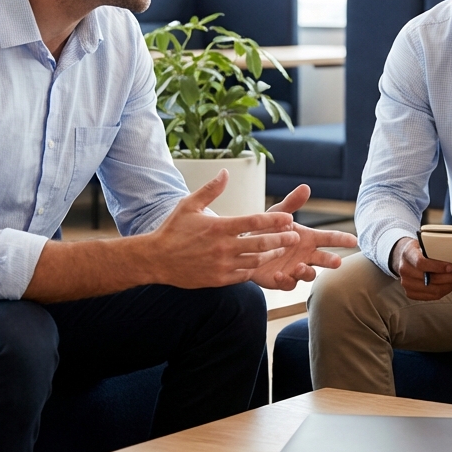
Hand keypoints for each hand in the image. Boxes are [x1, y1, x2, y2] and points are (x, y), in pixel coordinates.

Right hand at [144, 169, 300, 287]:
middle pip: (261, 243)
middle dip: (281, 239)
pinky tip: (260, 263)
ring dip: (271, 255)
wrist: (155, 259)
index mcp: (219, 227)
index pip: (254, 221)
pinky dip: (254, 268)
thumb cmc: (173, 230)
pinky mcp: (218, 279)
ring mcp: (221, 265)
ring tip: (282, 249)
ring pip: (255, 261)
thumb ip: (210, 189)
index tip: (289, 218)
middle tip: (295, 236)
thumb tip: (225, 172)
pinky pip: (243, 275)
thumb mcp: (189, 205)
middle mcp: (223, 247)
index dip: (275, 220)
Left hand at [247, 184, 354, 289]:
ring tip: (300, 267)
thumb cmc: (265, 228)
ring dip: (307, 272)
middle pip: (323, 259)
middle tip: (337, 261)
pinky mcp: (282, 280)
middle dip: (331, 261)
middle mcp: (305, 255)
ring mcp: (295, 269)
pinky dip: (285, 281)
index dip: (342, 239)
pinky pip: (288, 284)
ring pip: (308, 274)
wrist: (245, 246)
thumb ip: (292, 203)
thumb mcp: (277, 214)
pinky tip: (278, 274)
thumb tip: (306, 187)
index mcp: (308, 238)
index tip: (353, 240)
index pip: (329, 238)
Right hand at [393, 236, 451, 299]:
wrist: (403, 258)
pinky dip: (445, 291)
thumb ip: (435, 249)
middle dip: (451, 278)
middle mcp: (405, 270)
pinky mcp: (410, 293)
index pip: (421, 263)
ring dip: (451, 286)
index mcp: (407, 254)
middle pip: (430, 279)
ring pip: (433, 290)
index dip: (437, 266)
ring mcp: (406, 284)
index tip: (451, 266)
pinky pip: (432, 296)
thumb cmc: (418, 250)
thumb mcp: (423, 244)